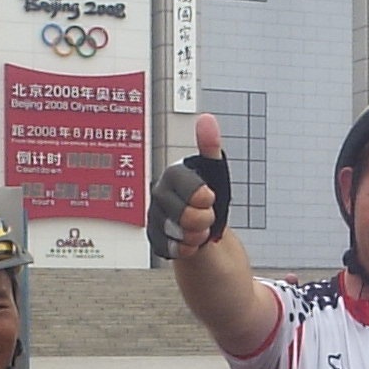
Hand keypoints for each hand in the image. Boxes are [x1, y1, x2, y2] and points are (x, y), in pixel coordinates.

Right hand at [146, 114, 232, 258]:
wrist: (204, 227)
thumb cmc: (210, 197)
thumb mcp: (215, 172)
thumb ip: (210, 147)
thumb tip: (206, 119)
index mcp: (174, 175)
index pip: (187, 186)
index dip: (202, 197)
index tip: (210, 199)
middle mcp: (159, 194)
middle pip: (184, 214)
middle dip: (203, 220)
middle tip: (208, 216)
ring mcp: (154, 216)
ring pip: (177, 234)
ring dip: (195, 236)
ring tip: (200, 229)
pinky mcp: (153, 238)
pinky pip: (170, 249)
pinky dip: (185, 249)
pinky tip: (190, 243)